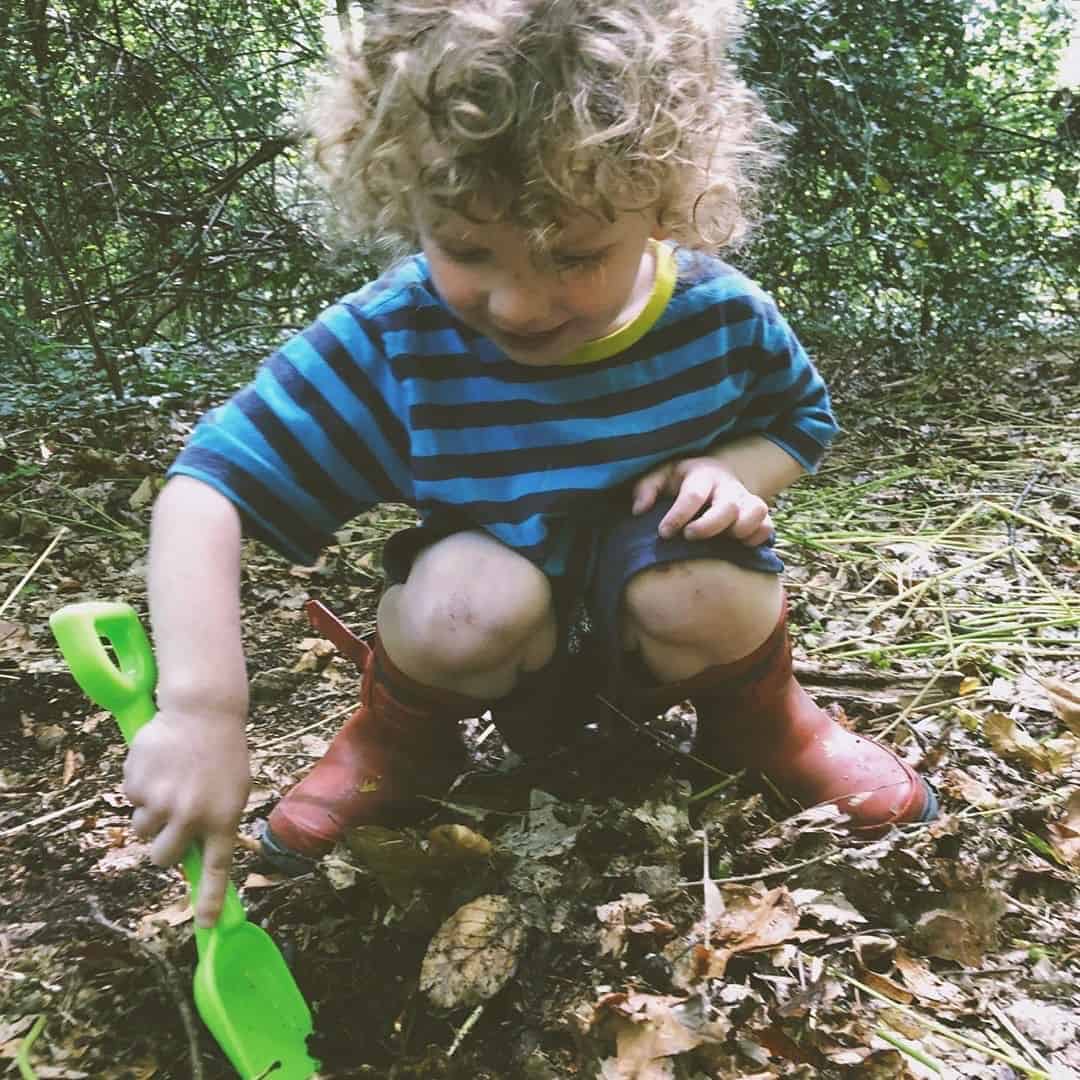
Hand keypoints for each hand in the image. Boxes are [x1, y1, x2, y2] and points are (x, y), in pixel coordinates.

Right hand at [123, 709, 249, 926]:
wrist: (203, 711)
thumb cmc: (222, 753)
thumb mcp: (232, 790)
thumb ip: (215, 823)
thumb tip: (194, 859)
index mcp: (222, 817)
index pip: (216, 868)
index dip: (210, 899)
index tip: (207, 925)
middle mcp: (191, 815)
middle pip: (162, 858)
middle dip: (161, 847)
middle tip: (170, 825)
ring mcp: (161, 800)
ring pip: (142, 829)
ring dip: (150, 813)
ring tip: (170, 782)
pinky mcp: (138, 784)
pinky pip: (130, 800)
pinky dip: (140, 787)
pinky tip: (159, 764)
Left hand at [631, 455, 773, 544]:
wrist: (719, 474)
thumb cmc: (683, 480)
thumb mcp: (662, 475)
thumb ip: (647, 488)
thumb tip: (638, 509)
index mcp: (702, 474)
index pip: (692, 495)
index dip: (678, 516)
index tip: (664, 533)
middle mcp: (728, 486)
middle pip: (728, 506)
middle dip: (709, 526)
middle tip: (690, 536)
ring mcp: (746, 499)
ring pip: (756, 512)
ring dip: (740, 530)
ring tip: (721, 541)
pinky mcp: (759, 514)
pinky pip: (767, 528)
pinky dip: (756, 538)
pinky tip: (738, 546)